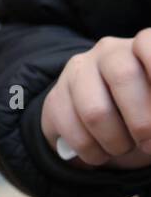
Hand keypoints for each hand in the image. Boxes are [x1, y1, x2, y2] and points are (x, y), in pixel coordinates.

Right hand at [41, 30, 150, 168]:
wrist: (103, 133)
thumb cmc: (143, 117)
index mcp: (141, 48)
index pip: (148, 43)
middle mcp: (109, 52)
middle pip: (123, 76)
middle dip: (142, 122)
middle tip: (149, 145)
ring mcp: (78, 72)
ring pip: (95, 111)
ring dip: (116, 143)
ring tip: (123, 148)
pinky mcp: (55, 97)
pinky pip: (73, 132)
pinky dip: (93, 153)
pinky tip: (100, 153)